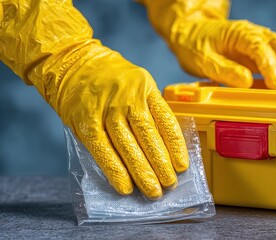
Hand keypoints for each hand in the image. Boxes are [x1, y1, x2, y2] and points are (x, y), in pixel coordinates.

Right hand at [59, 44, 188, 198]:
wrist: (73, 62)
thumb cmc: (112, 79)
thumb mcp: (138, 84)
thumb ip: (150, 109)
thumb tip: (165, 147)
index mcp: (146, 89)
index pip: (166, 121)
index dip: (176, 147)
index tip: (182, 166)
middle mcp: (128, 98)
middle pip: (148, 136)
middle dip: (161, 164)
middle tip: (169, 184)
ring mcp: (106, 110)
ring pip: (128, 145)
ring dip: (142, 172)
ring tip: (153, 190)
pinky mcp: (86, 122)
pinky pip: (103, 150)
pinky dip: (115, 170)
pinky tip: (125, 186)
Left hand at [168, 19, 275, 89]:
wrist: (191, 34)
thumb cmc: (195, 45)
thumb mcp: (202, 60)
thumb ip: (224, 70)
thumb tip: (246, 81)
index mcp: (239, 33)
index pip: (260, 47)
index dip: (271, 66)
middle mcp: (253, 34)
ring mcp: (259, 42)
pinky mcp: (260, 52)